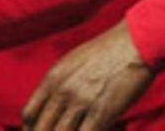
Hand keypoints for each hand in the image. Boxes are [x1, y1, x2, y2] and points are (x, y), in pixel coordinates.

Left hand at [22, 21, 155, 130]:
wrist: (135, 43)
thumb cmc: (107, 52)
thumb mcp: (72, 62)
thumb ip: (59, 83)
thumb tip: (52, 105)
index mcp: (53, 77)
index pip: (28, 113)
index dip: (31, 129)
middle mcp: (62, 91)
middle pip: (41, 130)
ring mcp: (81, 102)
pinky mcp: (102, 112)